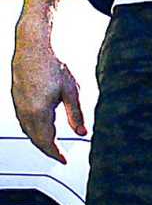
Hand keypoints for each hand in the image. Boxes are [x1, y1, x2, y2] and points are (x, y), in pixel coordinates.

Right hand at [11, 19, 85, 163]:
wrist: (34, 45)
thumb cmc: (53, 63)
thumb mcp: (72, 90)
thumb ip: (76, 114)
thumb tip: (82, 132)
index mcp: (39, 111)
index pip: (47, 141)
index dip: (56, 153)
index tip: (64, 160)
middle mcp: (25, 110)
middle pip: (35, 138)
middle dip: (48, 149)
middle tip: (60, 155)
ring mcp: (18, 103)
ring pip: (27, 130)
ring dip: (39, 140)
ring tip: (52, 145)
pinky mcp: (16, 97)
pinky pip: (23, 120)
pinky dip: (32, 129)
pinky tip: (40, 127)